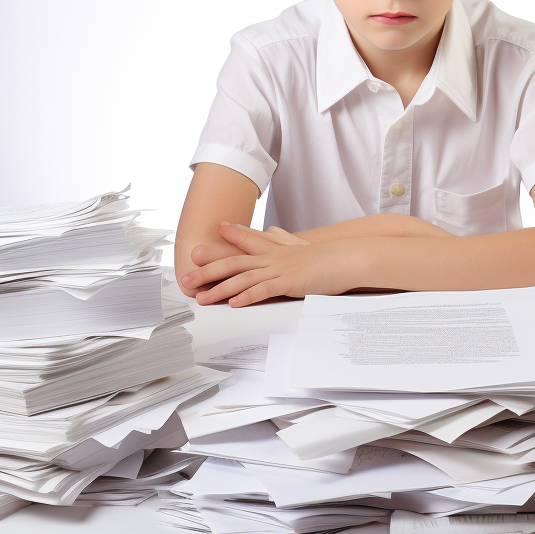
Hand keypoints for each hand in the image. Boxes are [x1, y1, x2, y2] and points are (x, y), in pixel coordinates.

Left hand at [181, 223, 360, 306]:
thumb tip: (273, 230)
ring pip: (243, 278)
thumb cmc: (329, 256)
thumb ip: (286, 240)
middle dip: (208, 270)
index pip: (245, 242)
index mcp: (276, 250)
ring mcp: (280, 269)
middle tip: (186, 278)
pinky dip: (248, 296)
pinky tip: (234, 303)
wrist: (348, 258)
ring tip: (201, 298)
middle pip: (234, 262)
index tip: (204, 241)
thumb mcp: (305, 246)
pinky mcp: (289, 282)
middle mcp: (273, 257)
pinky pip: (264, 290)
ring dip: (220, 289)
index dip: (223, 241)